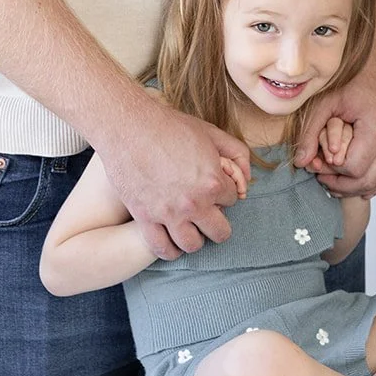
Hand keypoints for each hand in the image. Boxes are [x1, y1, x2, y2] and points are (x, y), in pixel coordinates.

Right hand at [98, 97, 251, 259]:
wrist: (129, 127)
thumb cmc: (171, 126)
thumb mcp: (212, 133)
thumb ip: (237, 153)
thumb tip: (247, 178)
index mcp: (213, 182)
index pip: (232, 200)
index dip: (224, 190)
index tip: (213, 184)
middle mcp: (193, 203)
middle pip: (220, 232)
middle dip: (218, 223)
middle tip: (208, 213)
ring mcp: (168, 214)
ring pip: (192, 245)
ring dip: (195, 237)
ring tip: (190, 226)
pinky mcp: (145, 218)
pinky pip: (162, 249)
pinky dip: (170, 249)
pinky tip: (171, 239)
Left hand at [293, 62, 375, 196]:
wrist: (371, 62)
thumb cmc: (348, 78)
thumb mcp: (323, 103)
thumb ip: (310, 133)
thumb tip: (301, 162)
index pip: (354, 167)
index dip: (334, 171)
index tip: (319, 164)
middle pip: (370, 178)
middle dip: (345, 185)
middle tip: (324, 181)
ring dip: (361, 186)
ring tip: (338, 184)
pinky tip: (362, 184)